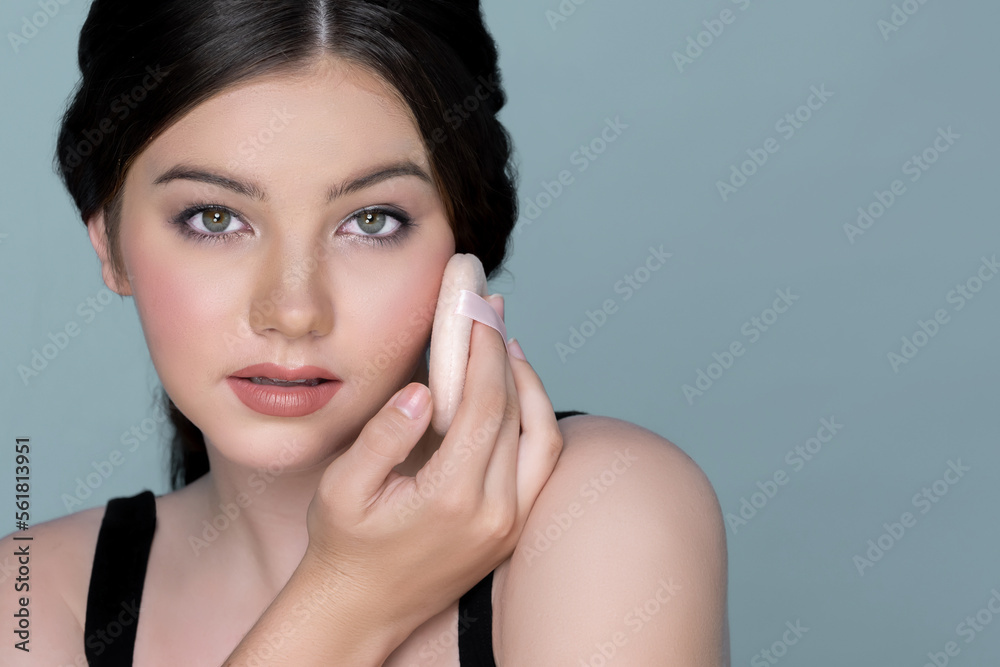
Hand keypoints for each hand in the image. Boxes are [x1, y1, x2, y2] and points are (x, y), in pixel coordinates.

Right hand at [304, 294, 563, 642]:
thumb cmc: (344, 547)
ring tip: (507, 348)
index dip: (485, 350)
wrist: (360, 610)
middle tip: (493, 314)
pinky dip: (533, 424)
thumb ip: (383, 437)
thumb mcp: (342, 489)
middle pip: (520, 416)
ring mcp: (510, 526)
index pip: (487, 406)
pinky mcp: (513, 531)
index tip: (478, 309)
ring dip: (531, 389)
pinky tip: (513, 396)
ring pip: (545, 442)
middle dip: (507, 356)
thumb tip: (424, 391)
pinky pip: (541, 467)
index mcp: (452, 498)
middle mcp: (495, 513)